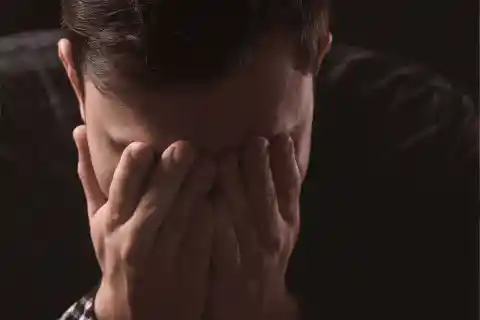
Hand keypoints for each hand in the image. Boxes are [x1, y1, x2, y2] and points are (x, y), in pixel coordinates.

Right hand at [73, 125, 215, 319]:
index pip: (120, 190)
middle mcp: (134, 241)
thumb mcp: (99, 220)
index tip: (146, 145)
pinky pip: (202, 240)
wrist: (136, 310)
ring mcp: (163, 258)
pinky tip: (224, 196)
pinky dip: (212, 217)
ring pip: (181, 219)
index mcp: (112, 223)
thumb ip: (92, 176)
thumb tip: (79, 129)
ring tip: (213, 163)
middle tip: (188, 146)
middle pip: (154, 202)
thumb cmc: (118, 254)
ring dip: (197, 189)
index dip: (132, 168)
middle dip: (170, 173)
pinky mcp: (189, 271)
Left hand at [208, 134, 301, 319]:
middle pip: (267, 195)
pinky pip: (218, 238)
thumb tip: (273, 155)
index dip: (286, 162)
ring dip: (233, 183)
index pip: (291, 189)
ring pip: (242, 212)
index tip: (279, 137)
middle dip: (259, 165)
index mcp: (289, 225)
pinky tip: (203, 195)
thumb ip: (277, 198)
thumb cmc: (264, 260)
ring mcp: (251, 253)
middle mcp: (273, 237)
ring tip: (222, 156)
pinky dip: (211, 215)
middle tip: (251, 140)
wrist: (252, 308)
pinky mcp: (228, 268)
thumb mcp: (280, 231)